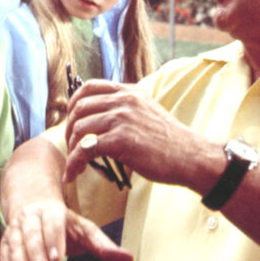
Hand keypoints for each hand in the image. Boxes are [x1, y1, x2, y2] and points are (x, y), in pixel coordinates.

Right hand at [0, 198, 131, 260]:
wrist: (33, 204)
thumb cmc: (65, 224)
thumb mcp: (86, 231)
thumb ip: (105, 247)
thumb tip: (129, 259)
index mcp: (53, 211)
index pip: (53, 223)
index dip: (54, 239)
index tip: (58, 258)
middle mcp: (31, 217)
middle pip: (31, 234)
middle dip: (35, 254)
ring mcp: (16, 227)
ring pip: (15, 244)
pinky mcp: (6, 239)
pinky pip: (3, 253)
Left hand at [64, 80, 214, 187]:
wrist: (190, 156)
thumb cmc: (169, 141)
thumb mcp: (147, 112)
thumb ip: (126, 109)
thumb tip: (100, 119)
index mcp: (129, 92)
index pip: (90, 86)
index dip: (74, 102)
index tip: (71, 118)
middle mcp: (124, 101)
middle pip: (80, 107)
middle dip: (69, 129)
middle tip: (71, 146)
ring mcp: (122, 119)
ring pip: (80, 129)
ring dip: (71, 149)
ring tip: (74, 164)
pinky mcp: (120, 140)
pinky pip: (85, 149)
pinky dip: (74, 163)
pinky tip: (73, 174)